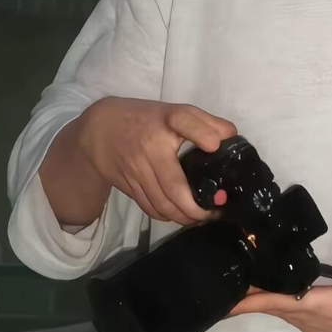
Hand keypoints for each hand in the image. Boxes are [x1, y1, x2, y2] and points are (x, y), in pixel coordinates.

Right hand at [78, 97, 236, 226]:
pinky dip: (167, 216)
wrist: (100, 129)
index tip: (214, 146)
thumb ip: (206, 122)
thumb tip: (231, 137)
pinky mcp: (128, 186)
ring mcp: (137, 171)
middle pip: (174, 186)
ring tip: (202, 219)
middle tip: (216, 212)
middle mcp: (150, 149)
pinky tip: (181, 216)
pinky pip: (149, 207)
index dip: (201, 134)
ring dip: (184, 217)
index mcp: (166, 122)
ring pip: (162, 204)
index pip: (184, 121)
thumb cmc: (147, 119)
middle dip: (197, 207)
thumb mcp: (175, 112)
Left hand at [228, 202, 331, 331]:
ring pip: (286, 315)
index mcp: (324, 305)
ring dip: (267, 303)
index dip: (253, 300)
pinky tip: (281, 297)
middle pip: (276, 309)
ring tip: (248, 288)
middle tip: (231, 282)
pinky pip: (296, 319)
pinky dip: (282, 307)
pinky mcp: (329, 330)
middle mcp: (317, 320)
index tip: (231, 297)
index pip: (280, 302)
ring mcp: (322, 328)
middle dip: (252, 298)